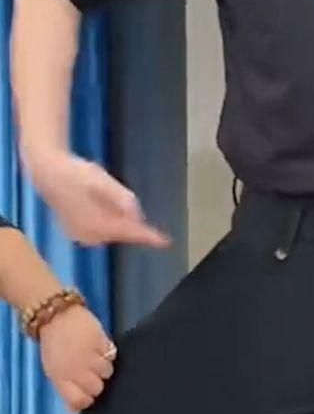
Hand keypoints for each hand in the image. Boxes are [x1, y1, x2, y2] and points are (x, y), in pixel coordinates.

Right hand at [30, 150, 168, 247]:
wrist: (47, 172)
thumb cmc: (76, 173)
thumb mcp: (102, 181)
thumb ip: (122, 199)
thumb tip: (138, 217)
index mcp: (98, 225)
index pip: (130, 233)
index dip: (149, 237)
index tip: (166, 242)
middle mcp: (91, 237)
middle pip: (121, 233)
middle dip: (129, 222)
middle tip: (118, 196)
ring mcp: (83, 238)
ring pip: (112, 231)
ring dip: (117, 219)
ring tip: (101, 195)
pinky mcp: (78, 234)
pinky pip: (101, 231)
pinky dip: (107, 221)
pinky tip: (98, 204)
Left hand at [40, 304, 117, 412]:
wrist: (54, 315)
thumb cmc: (54, 346)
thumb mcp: (53, 371)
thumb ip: (65, 392)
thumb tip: (75, 412)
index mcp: (61, 377)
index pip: (81, 400)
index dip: (87, 400)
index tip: (87, 394)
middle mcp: (75, 368)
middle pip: (98, 388)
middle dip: (96, 382)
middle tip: (91, 373)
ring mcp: (89, 354)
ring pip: (108, 372)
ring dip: (104, 367)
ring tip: (96, 357)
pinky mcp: (100, 340)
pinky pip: (112, 354)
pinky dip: (108, 352)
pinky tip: (100, 347)